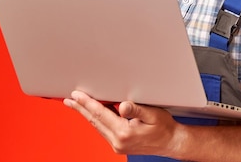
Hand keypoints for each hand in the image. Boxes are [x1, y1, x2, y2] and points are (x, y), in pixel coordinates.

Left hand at [63, 90, 184, 156]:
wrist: (171, 143)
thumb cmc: (164, 127)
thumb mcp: (153, 114)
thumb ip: (137, 109)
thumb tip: (122, 106)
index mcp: (124, 132)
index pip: (100, 114)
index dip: (87, 103)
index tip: (77, 95)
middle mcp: (118, 141)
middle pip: (94, 121)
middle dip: (81, 109)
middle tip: (69, 100)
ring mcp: (117, 145)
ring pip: (97, 126)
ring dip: (87, 115)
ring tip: (77, 105)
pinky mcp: (119, 145)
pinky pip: (103, 131)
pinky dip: (97, 121)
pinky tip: (93, 114)